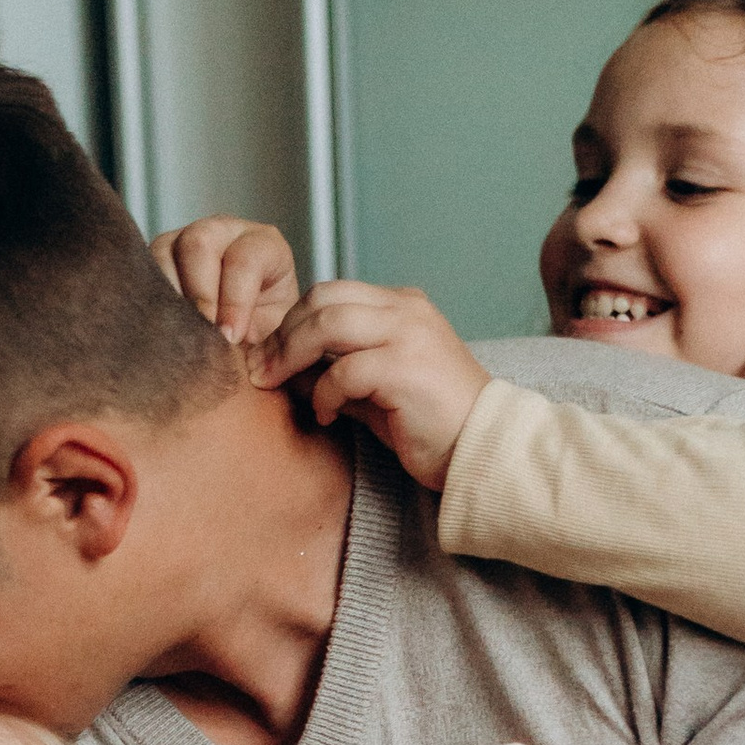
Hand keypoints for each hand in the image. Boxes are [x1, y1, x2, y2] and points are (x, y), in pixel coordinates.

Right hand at [153, 216, 300, 346]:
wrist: (246, 331)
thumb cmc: (265, 329)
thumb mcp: (276, 332)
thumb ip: (261, 333)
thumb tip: (229, 342)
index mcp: (264, 244)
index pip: (245, 260)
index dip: (235, 300)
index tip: (231, 337)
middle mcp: (223, 231)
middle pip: (200, 243)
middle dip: (199, 294)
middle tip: (203, 335)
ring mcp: (186, 237)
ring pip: (164, 251)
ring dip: (171, 298)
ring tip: (181, 334)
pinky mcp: (158, 254)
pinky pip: (144, 268)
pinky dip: (151, 299)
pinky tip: (163, 327)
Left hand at [250, 283, 488, 489]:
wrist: (483, 451)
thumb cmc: (430, 426)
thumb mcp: (374, 390)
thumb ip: (333, 372)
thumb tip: (281, 369)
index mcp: (402, 307)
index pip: (331, 293)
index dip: (291, 321)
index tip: (268, 355)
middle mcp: (406, 310)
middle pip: (323, 298)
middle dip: (283, 333)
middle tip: (262, 369)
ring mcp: (409, 335)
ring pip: (328, 323)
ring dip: (293, 355)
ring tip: (279, 385)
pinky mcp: (406, 368)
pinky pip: (344, 371)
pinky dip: (323, 393)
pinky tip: (326, 416)